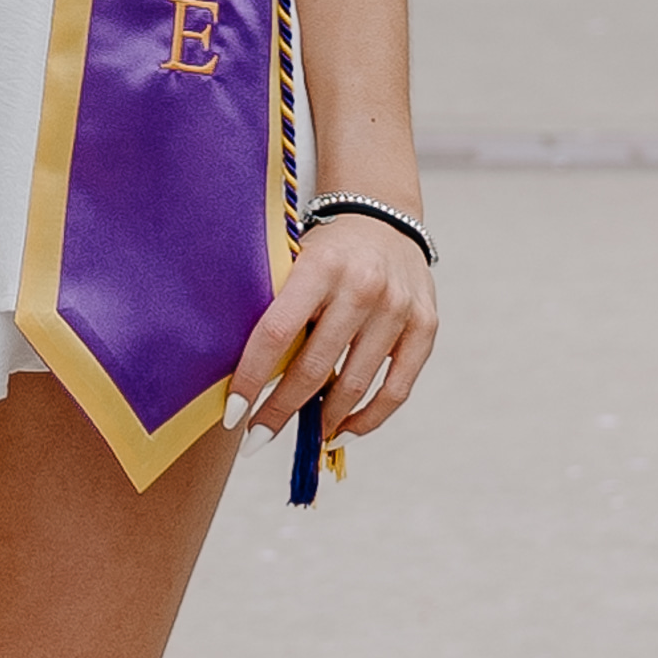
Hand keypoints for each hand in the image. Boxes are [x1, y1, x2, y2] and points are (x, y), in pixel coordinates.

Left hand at [223, 210, 435, 458]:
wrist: (383, 218)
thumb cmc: (325, 251)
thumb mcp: (294, 262)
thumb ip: (277, 310)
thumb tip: (246, 380)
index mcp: (321, 266)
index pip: (278, 333)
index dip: (252, 378)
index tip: (232, 414)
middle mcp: (363, 286)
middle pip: (315, 367)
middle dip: (281, 411)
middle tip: (256, 438)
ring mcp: (398, 308)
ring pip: (356, 385)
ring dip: (324, 420)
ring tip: (300, 436)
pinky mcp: (425, 326)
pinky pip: (396, 390)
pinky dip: (367, 419)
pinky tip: (341, 431)